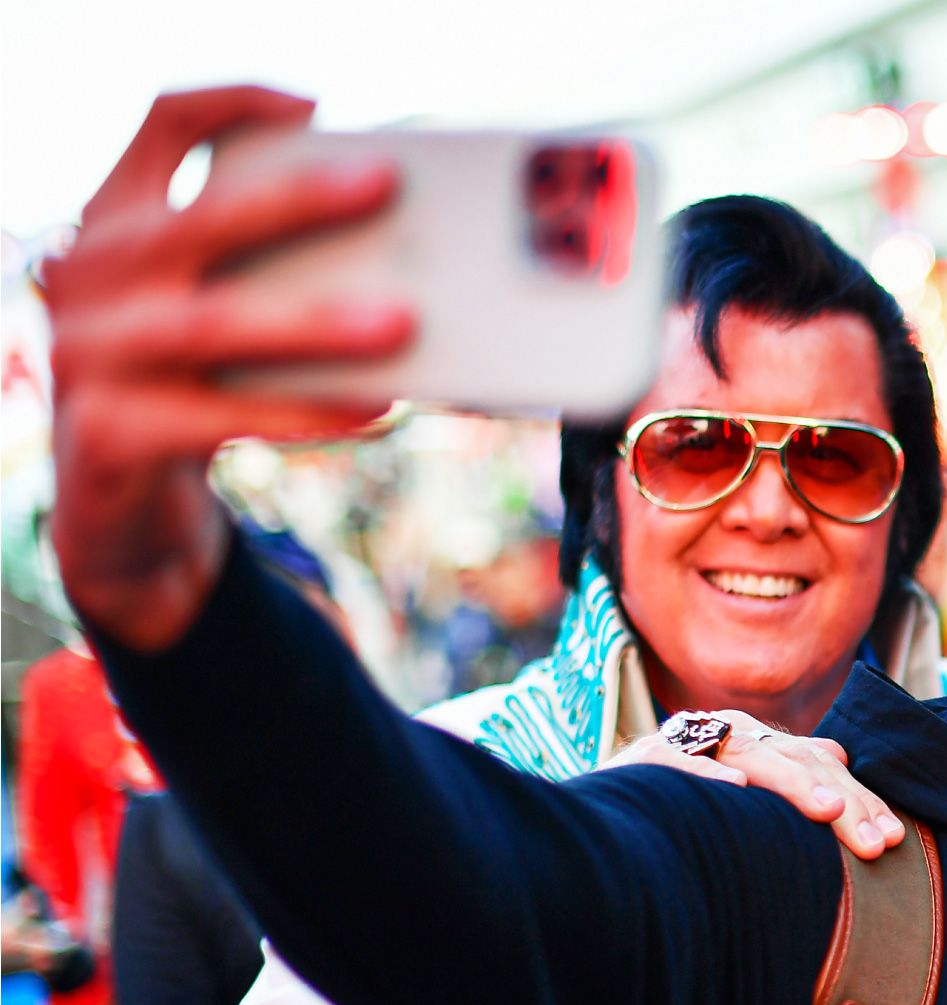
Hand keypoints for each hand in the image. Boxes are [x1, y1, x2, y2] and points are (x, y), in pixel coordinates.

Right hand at [46, 87, 410, 650]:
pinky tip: (375, 410)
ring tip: (402, 321)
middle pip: (197, 220)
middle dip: (295, 201)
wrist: (118, 504)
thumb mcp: (212, 313)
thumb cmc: (193, 386)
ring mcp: (87, 353)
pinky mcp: (105, 433)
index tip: (314, 107)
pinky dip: (304, 414)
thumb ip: (265, 272)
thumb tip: (401, 264)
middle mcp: (87, 274)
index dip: (234, 102)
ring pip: (214, 326)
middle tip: (384, 183)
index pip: (162, 125)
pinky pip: (220, 418)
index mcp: (114, 222)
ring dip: (315, 323)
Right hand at [604, 711, 906, 859]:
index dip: (860, 800)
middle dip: (843, 801)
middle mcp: (724, 733)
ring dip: (792, 783)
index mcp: (753, 740)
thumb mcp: (737, 788)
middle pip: (796, 761)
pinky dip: (708, 774)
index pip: (820, 767)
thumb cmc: (678, 805)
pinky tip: (737, 790)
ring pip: (750, 757)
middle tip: (876, 843)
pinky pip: (680, 766)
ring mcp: (685, 744)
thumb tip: (839, 751)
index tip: (894, 840)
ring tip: (829, 812)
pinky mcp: (643, 763)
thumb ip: (786, 769)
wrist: (597, 811)